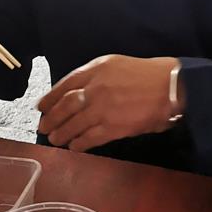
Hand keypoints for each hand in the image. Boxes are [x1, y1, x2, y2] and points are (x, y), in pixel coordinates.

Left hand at [37, 55, 178, 152]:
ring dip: (61, 133)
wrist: (170, 87)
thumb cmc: (146, 74)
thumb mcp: (115, 64)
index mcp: (96, 69)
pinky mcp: (114, 127)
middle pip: (65, 105)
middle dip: (51, 118)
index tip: (41, 107)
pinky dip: (79, 144)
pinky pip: (90, 138)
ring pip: (74, 124)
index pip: (65, 85)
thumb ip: (95, 75)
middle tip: (43, 127)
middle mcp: (96, 88)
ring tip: (55, 139)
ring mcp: (104, 108)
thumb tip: (77, 92)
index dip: (50, 98)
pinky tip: (74, 147)